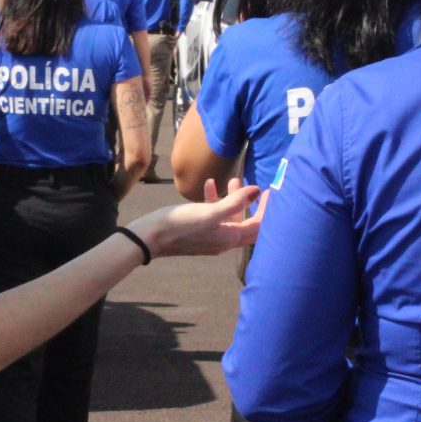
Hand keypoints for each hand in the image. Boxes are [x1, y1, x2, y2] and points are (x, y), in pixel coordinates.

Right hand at [130, 179, 261, 258]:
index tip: (271, 193)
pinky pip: (212, 216)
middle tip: (255, 185)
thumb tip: (258, 190)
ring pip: (228, 217)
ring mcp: (210, 238)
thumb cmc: (181, 225)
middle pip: (246, 222)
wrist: (149, 238)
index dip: (267, 210)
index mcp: (230, 239)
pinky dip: (214, 201)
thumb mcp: (210, 212)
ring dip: (232, 199)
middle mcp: (223, 242)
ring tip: (231, 179)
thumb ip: (235, 202)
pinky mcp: (197, 232)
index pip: (258, 227)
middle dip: (250, 202)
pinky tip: (208, 185)